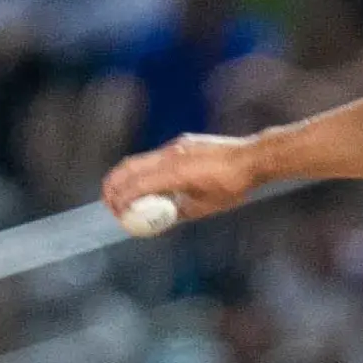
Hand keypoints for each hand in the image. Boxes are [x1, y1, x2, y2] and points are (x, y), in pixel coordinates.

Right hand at [101, 133, 259, 223]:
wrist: (252, 158)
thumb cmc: (233, 185)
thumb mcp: (205, 206)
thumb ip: (179, 211)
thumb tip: (162, 218)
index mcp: (174, 172)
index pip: (136, 185)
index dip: (121, 200)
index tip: (117, 213)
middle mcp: (170, 155)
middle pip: (128, 167)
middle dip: (113, 186)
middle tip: (110, 203)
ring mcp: (175, 147)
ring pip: (139, 160)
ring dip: (126, 177)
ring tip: (123, 194)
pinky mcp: (182, 144)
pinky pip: (154, 157)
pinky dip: (143, 171)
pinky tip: (148, 185)